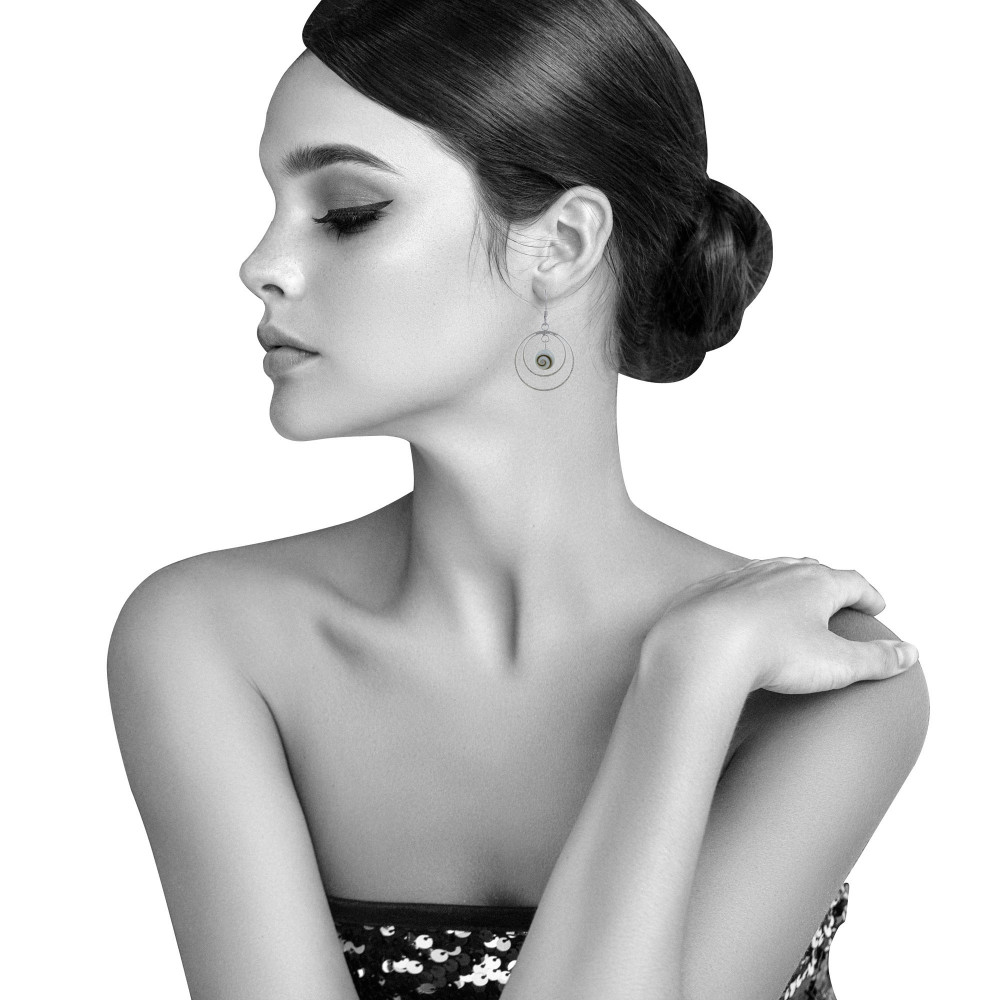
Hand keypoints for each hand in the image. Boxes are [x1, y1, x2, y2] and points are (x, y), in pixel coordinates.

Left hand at [641, 556, 919, 694]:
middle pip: (812, 569)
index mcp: (816, 583)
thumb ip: (875, 660)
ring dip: (787, 581)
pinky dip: (747, 593)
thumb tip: (908, 653)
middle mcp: (779, 571)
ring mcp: (742, 577)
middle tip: (839, 594)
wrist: (702, 644)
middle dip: (829, 582)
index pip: (853, 582)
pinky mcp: (710, 590)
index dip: (868, 595)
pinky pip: (734, 585)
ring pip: (772, 571)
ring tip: (795, 595)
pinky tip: (744, 604)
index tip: (876, 606)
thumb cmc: (771, 654)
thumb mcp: (836, 664)